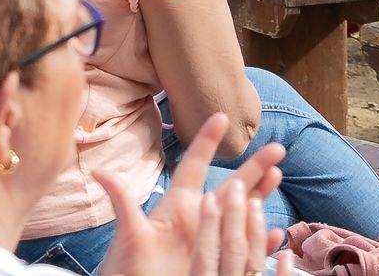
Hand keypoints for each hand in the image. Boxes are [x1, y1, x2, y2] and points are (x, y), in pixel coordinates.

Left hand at [97, 113, 286, 275]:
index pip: (194, 166)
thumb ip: (123, 203)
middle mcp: (198, 218)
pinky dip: (260, 241)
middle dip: (254, 166)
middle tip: (278, 148)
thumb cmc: (126, 268)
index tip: (221, 116)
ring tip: (278, 175)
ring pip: (242, 212)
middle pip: (231, 186)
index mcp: (177, 206)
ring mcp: (210, 240)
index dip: (206, 141)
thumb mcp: (129, 235)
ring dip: (260, 195)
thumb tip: (100, 173)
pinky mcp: (216, 263)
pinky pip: (244, 250)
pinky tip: (275, 232)